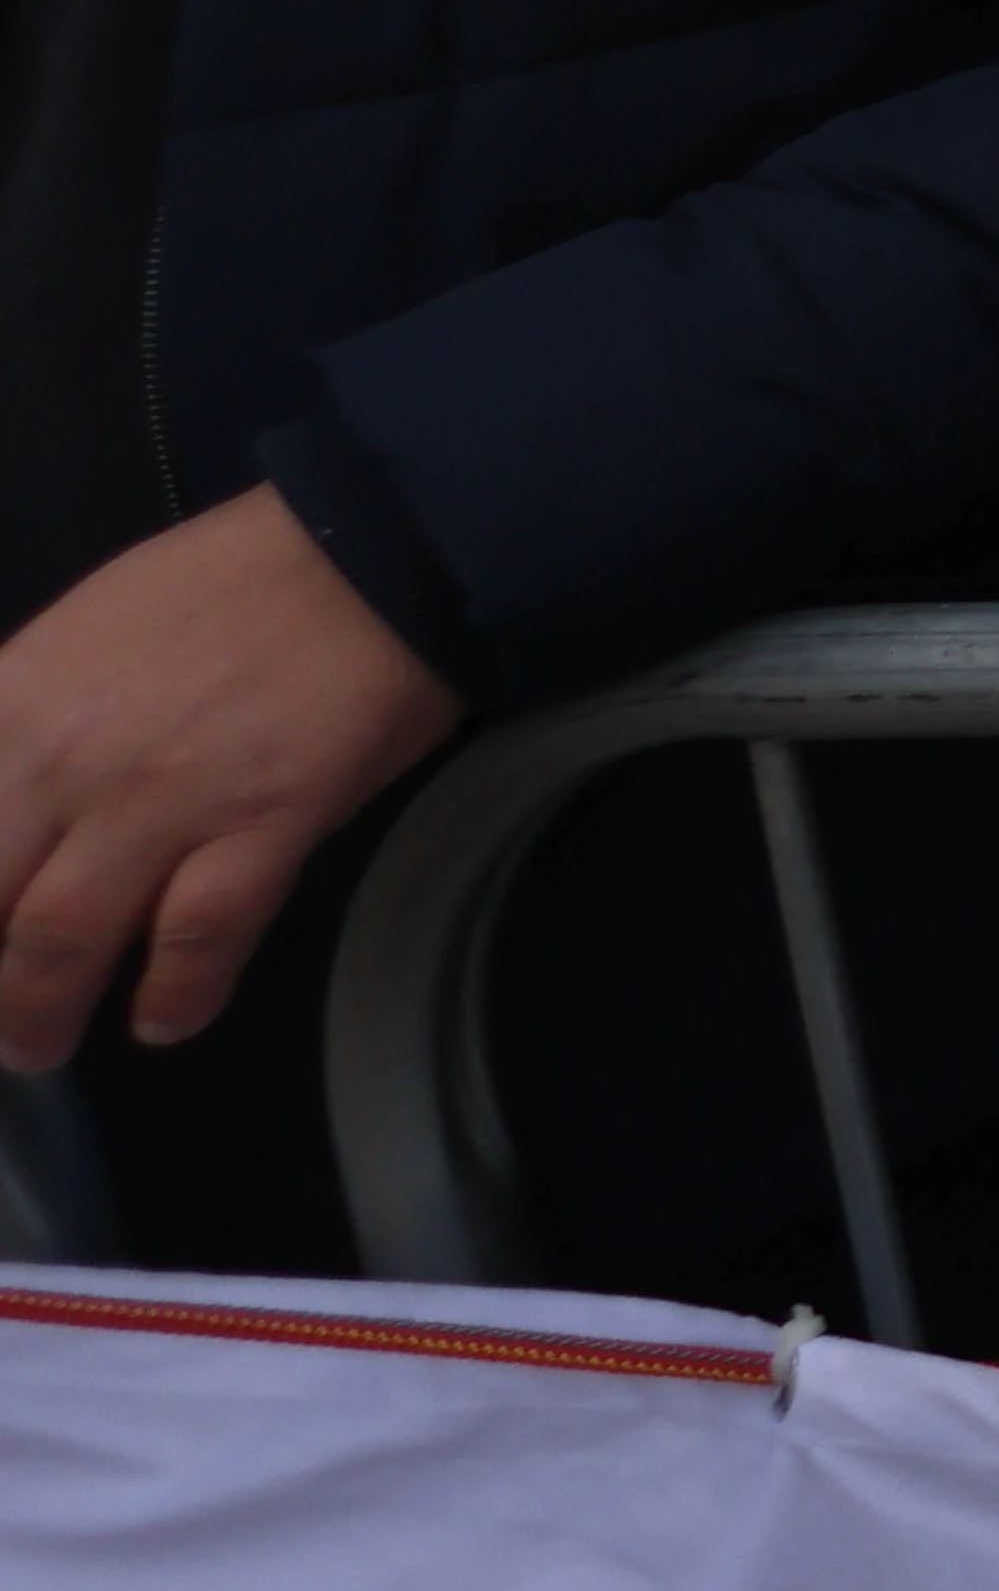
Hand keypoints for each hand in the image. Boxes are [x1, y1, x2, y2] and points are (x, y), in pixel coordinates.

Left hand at [0, 488, 464, 1070]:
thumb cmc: (222, 585)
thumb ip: (23, 722)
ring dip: (38, 1013)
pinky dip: (172, 994)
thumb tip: (5, 816)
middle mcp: (62, 758)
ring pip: (60, 939)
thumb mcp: (76, 634)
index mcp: (10, 702)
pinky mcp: (262, 822)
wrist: (369, 546)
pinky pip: (197, 936)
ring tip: (40, 1044)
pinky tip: (163, 1022)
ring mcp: (162, 795)